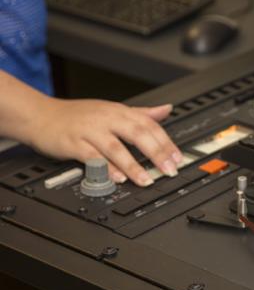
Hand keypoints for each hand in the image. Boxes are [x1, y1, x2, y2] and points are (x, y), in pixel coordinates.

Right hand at [28, 99, 181, 185]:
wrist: (39, 115)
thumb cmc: (78, 116)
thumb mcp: (112, 110)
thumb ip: (141, 113)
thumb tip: (167, 110)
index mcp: (119, 112)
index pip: (149, 124)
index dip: (165, 142)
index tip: (177, 158)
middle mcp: (107, 119)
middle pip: (137, 134)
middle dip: (156, 153)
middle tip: (169, 169)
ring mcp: (90, 131)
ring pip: (116, 147)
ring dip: (133, 165)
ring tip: (146, 179)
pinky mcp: (74, 143)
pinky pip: (93, 157)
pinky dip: (106, 168)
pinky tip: (118, 178)